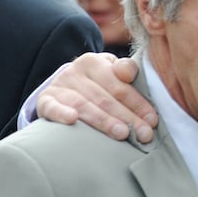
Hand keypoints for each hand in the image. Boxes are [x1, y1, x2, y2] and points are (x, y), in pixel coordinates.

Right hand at [36, 52, 158, 142]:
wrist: (64, 87)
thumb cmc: (98, 84)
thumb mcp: (112, 73)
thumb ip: (125, 71)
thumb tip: (129, 74)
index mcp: (94, 62)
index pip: (120, 85)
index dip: (138, 103)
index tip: (152, 120)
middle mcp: (75, 71)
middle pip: (105, 98)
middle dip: (128, 117)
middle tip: (144, 134)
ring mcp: (59, 86)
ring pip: (84, 105)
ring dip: (104, 121)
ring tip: (122, 134)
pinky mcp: (45, 101)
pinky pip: (52, 107)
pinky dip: (61, 113)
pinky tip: (72, 120)